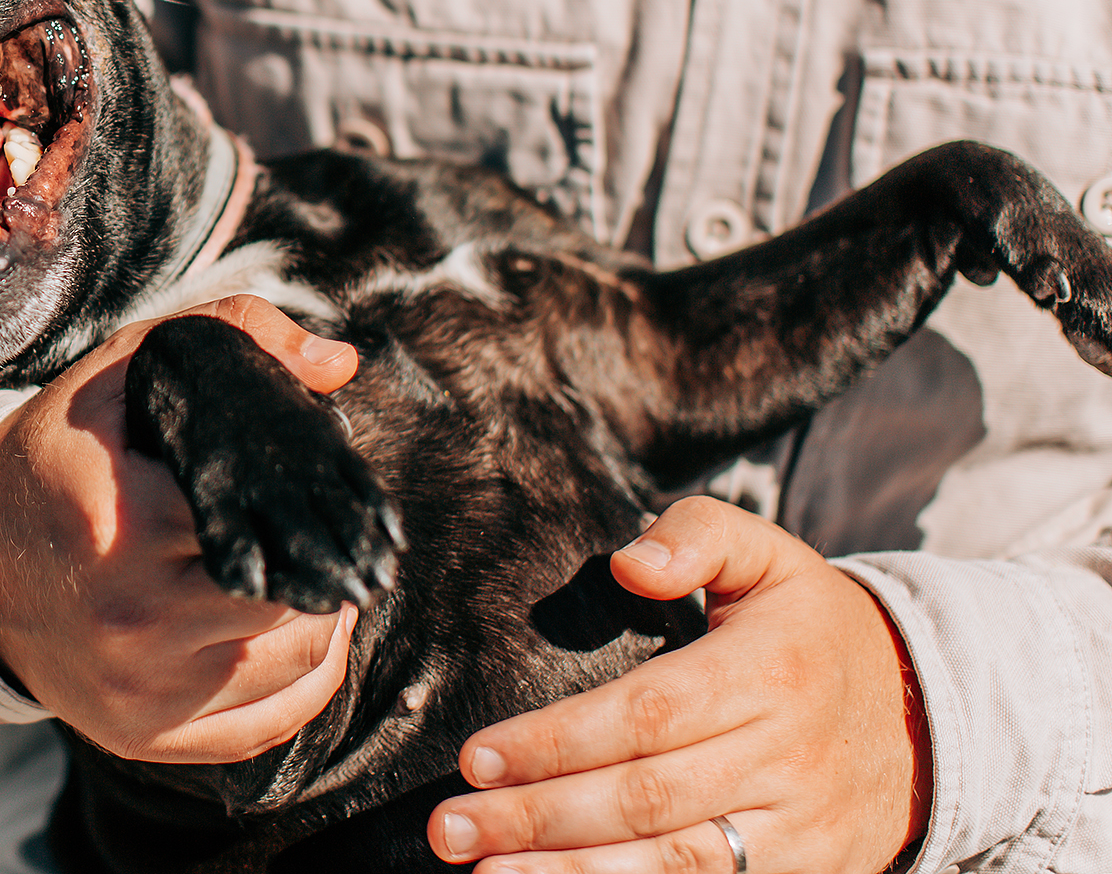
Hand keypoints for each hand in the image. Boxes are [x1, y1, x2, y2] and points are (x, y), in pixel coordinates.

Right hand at [0, 294, 360, 762]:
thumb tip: (339, 364)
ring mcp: (138, 692)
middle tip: (322, 530)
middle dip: (317, 560)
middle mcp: (132, 620)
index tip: (319, 486)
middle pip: (295, 598)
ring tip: (309, 575)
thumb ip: (230, 333)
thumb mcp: (122, 374)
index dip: (309, 502)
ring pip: (294, 661)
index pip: (271, 523)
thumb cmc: (56, 460)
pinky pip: (267, 724)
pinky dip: (307, 682)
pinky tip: (305, 634)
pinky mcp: (143, 737)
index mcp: (125, 526)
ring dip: (323, 616)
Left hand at [428, 496, 930, 873]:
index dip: (556, 742)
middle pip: (645, 798)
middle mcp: (788, 757)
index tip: (476, 755)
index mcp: (769, 672)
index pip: (645, 716)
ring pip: (678, 866)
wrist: (924, 712)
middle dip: (538, 817)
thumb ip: (695, 535)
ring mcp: (801, 829)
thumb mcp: (767, 555)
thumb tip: (629, 561)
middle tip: (451, 827)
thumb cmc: (809, 627)